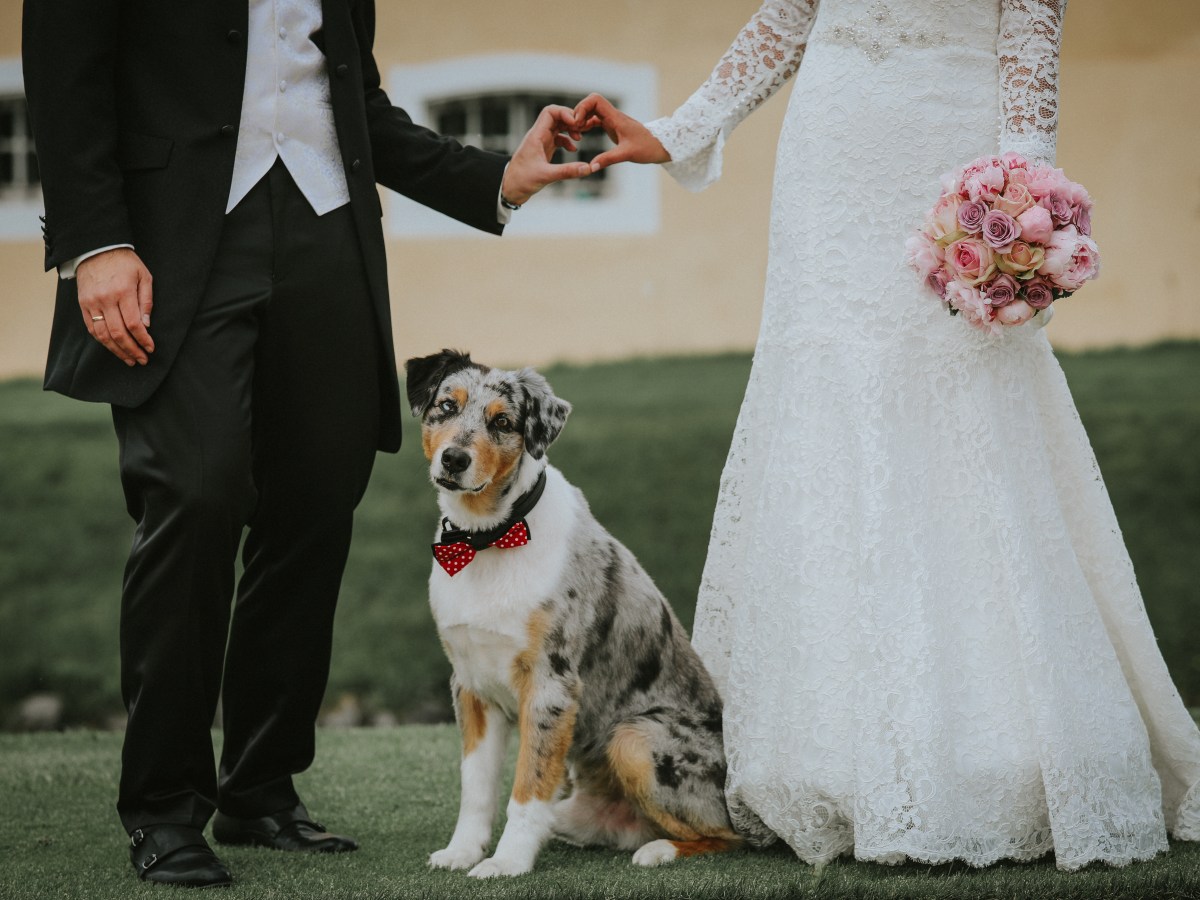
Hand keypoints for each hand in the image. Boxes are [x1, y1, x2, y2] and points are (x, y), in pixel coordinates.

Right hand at [76, 248, 153, 365]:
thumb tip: (146, 325)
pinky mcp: (83, 305)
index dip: (143, 340)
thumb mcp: (144, 276)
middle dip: (131, 350)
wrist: (96, 249)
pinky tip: (114, 348)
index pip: (133, 324)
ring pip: (103, 335)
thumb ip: (146, 301)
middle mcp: (105, 299)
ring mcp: (91, 303)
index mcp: (123, 292)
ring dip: (117, 350)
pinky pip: (91, 328)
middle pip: (118, 333)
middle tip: (142, 360)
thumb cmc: (125, 263)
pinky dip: (103, 341)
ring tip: (129, 359)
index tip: (151, 349)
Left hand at [500, 105, 591, 206]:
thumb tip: (588, 168)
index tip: (576, 124)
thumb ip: (567, 171)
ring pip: (558, 127)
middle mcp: (538, 136)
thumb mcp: (546, 176)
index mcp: (536, 136)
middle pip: (556, 116)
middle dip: (570, 120)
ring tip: (580, 138)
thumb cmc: (521, 181)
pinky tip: (573, 150)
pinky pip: (557, 139)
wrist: (509, 189)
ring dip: (570, 129)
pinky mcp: (543, 150)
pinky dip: (567, 141)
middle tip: (582, 130)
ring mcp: (541, 142)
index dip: (565, 113)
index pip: (550, 112)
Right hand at [573, 93, 670, 169]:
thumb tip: (591, 167)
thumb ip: (608, 159)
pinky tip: (582, 135)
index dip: (582, 108)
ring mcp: (613, 121)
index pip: (595, 100)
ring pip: (592, 112)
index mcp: (616, 117)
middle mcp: (613, 116)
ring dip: (582, 120)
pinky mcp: (613, 127)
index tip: (577, 123)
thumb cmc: (647, 148)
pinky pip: (596, 121)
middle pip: (590, 104)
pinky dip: (587, 125)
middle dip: (578, 114)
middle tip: (574, 130)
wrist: (660, 147)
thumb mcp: (626, 154)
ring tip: (576, 134)